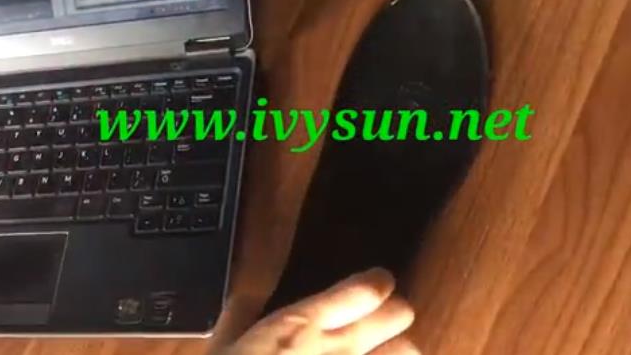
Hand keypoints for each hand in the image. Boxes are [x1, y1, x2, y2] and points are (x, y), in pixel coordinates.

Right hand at [216, 268, 418, 354]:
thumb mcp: (222, 350)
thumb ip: (239, 318)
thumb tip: (245, 299)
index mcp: (301, 325)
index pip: (367, 288)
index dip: (378, 284)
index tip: (376, 286)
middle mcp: (340, 350)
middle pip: (398, 314)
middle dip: (392, 316)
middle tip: (382, 323)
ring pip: (408, 352)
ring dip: (398, 353)